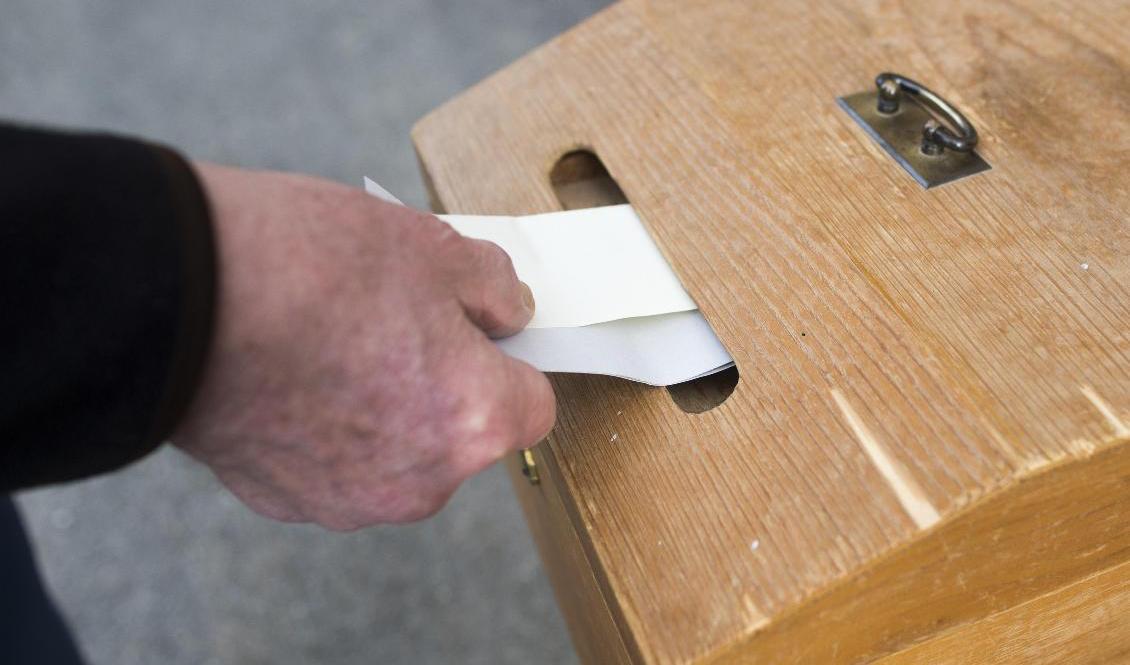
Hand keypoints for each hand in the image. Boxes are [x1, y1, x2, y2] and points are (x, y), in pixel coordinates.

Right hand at [172, 163, 555, 528]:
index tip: (483, 332)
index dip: (512, 360)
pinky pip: (336, 466)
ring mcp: (351, 501)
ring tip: (334, 345)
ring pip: (399, 454)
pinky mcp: (288, 502)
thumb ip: (494, 288)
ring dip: (385, 411)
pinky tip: (293, 376)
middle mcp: (422, 481)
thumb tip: (511, 310)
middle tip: (395, 322)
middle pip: (463, 434)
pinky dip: (328, 430)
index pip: (533, 405)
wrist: (178, 297)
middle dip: (445, 384)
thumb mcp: (431, 246)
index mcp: (474, 419)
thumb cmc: (309, 267)